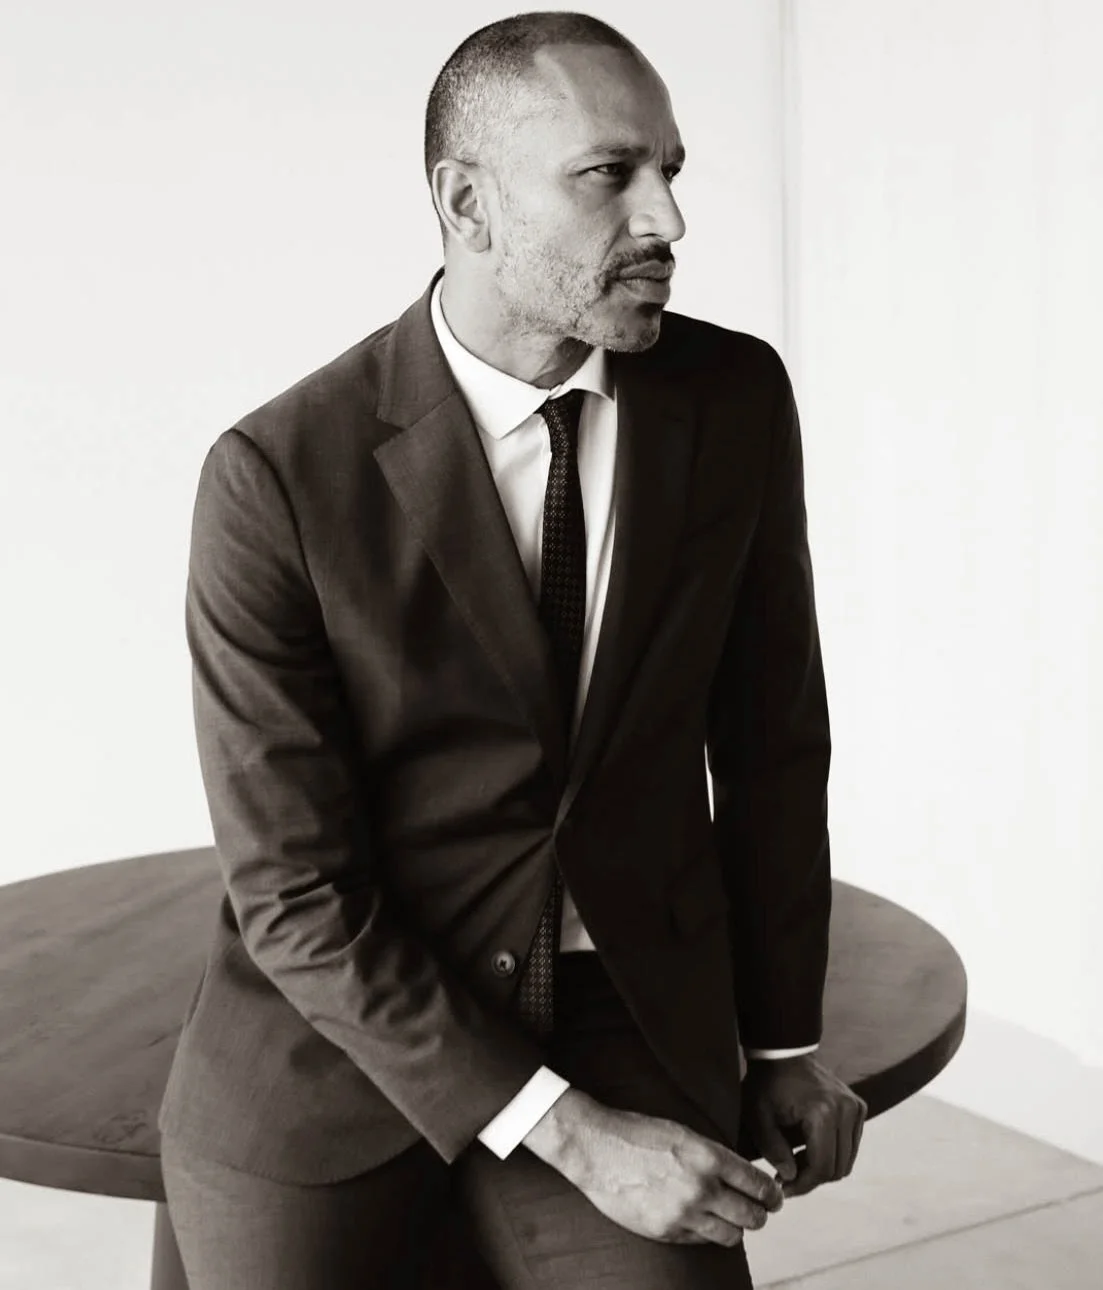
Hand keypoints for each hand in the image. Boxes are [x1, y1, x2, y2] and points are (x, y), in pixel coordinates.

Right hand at [522, 1088, 783, 1246]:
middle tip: (760, 1211)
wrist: (597, 1148)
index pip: (758, 1184)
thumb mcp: (684, 1133)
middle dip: (761, 1214)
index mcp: (708, 1156)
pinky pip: (701, 1240)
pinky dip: (707, 1232)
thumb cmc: (639, 1134)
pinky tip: (701, 1220)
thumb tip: (744, 1177)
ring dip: (736, 1227)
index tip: (774, 1197)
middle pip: (752, 1215)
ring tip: (732, 1219)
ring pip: (731, 1234)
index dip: (772, 1194)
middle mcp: (700, 1187)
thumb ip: (714, 1156)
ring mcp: (683, 1213)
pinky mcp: (665, 1231)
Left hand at [741, 1054, 866, 1197]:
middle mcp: (846, 1110)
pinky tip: (808, 1149)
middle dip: (812, 1179)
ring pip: (847, 1160)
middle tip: (787, 1177)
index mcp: (823, 1112)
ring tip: (795, 1162)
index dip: (803, 1185)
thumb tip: (789, 1179)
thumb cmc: (767, 1083)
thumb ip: (773, 1150)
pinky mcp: (858, 1107)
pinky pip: (850, 1145)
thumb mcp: (759, 1117)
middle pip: (838, 1168)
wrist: (783, 1053)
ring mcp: (856, 1108)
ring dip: (823, 1168)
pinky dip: (832, 1154)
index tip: (783, 1189)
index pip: (822, 1167)